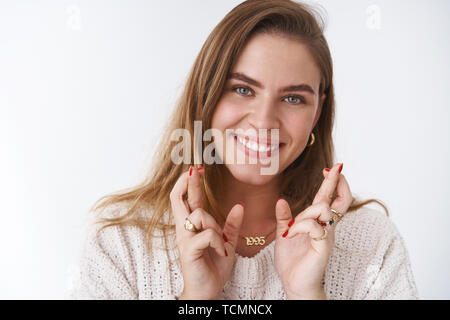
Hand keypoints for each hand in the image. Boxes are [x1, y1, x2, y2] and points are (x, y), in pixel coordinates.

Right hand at [170, 166, 243, 299]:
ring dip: (214, 225)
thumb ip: (231, 225)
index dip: (191, 183)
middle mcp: (185, 229)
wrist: (207, 290)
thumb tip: (240, 205)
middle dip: (186, 183)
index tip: (197, 169)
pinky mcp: (188, 250)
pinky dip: (218, 242)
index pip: (189, 200)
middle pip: (178, 200)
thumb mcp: (227, 243)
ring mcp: (185, 239)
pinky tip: (221, 252)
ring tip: (220, 243)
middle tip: (193, 169)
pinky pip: (206, 235)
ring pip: (199, 214)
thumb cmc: (214, 267)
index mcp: (194, 226)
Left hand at [274, 163, 352, 298]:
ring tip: (290, 229)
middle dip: (337, 182)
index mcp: (317, 223)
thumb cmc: (292, 261)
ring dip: (304, 213)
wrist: (293, 283)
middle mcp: (326, 227)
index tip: (330, 168)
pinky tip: (289, 235)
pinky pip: (314, 226)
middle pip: (340, 200)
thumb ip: (284, 217)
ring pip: (324, 209)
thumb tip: (281, 200)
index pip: (329, 198)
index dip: (332, 183)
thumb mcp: (284, 233)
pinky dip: (298, 226)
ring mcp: (326, 236)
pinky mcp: (323, 245)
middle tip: (336, 168)